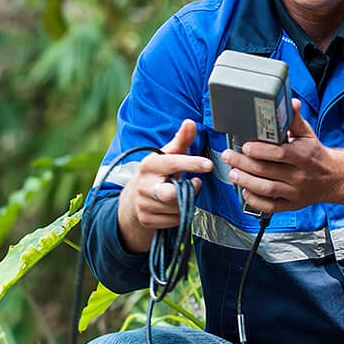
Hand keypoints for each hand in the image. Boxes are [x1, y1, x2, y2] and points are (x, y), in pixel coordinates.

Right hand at [117, 120, 214, 253]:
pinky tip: (174, 207)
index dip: (192, 164)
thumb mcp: (169, 155)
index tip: (209, 165)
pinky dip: (179, 215)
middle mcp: (143, 185)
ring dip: (185, 203)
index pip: (173, 164)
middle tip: (194, 184)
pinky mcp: (146, 219)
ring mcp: (143, 204)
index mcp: (149, 165)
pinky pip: (174, 221)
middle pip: (170, 194)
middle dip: (187, 192)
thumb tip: (190, 122)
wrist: (134, 198)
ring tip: (180, 194)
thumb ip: (182, 140)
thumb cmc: (158, 172)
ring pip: (177, 209)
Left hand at [227, 100, 343, 215]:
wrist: (333, 178)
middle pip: (268, 171)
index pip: (279, 153)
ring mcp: (295, 192)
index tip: (245, 146)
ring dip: (246, 182)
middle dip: (244, 164)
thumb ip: (295, 119)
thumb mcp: (307, 135)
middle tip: (229, 156)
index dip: (260, 150)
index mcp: (303, 156)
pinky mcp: (292, 204)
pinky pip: (271, 206)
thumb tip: (290, 102)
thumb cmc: (315, 154)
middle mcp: (300, 175)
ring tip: (232, 173)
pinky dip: (256, 201)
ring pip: (267, 189)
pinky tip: (245, 191)